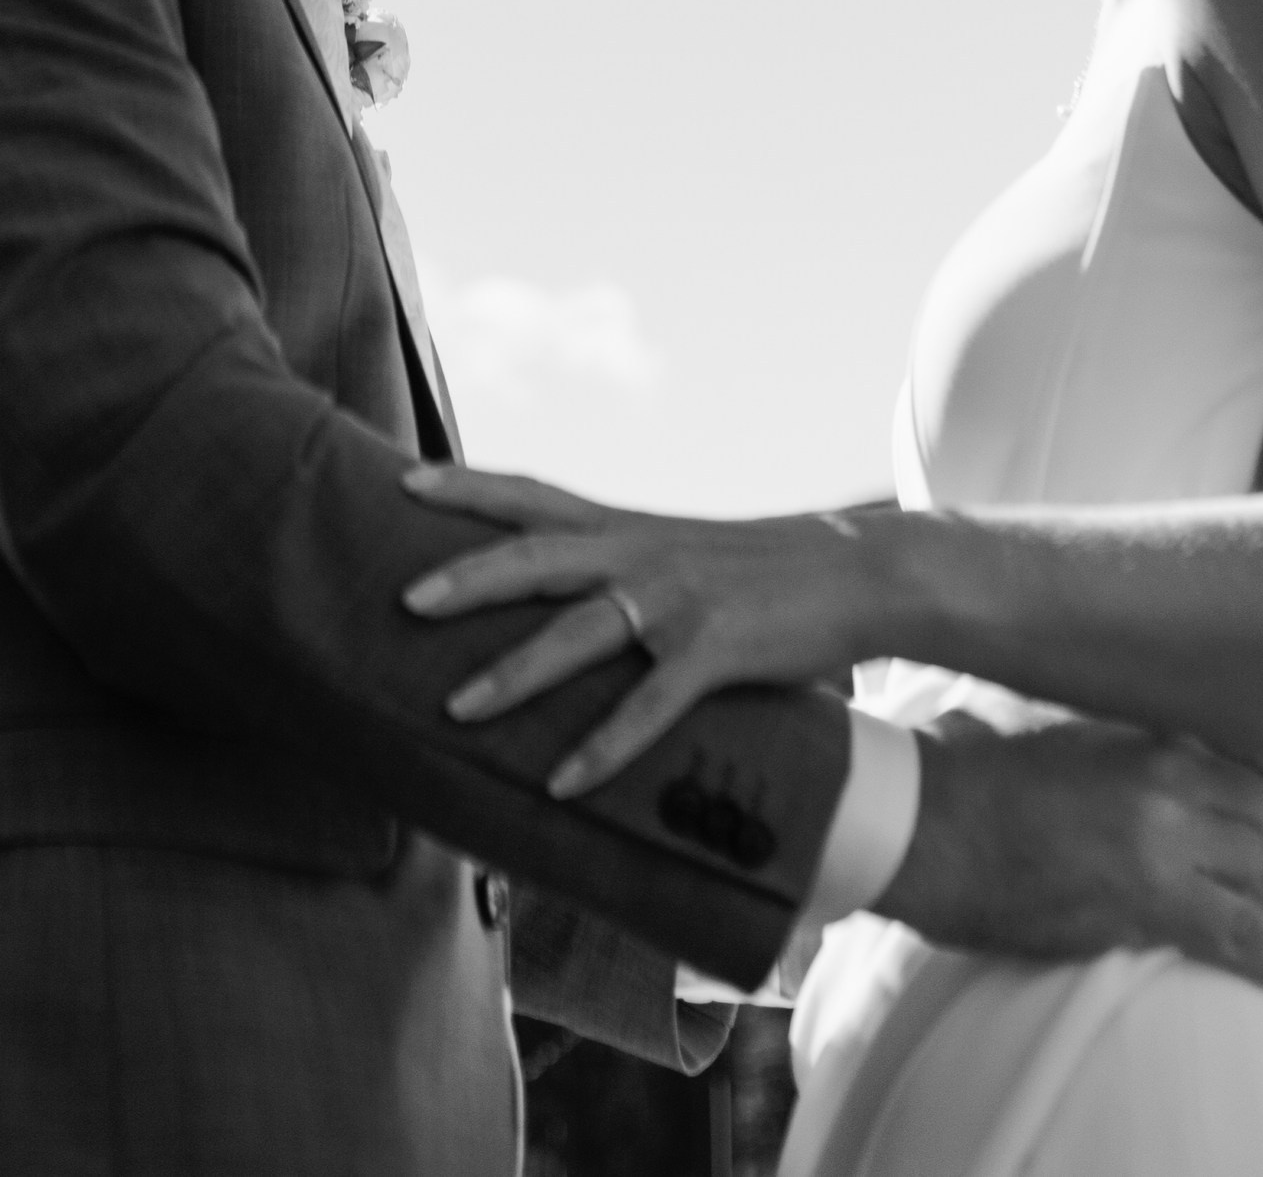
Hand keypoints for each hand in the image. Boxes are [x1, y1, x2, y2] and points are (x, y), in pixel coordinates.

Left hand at [401, 463, 871, 794]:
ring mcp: (678, 601)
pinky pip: (650, 705)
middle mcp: (641, 555)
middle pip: (536, 556)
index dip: (466, 485)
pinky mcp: (719, 650)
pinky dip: (603, 746)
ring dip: (514, 674)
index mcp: (625, 529)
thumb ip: (620, 573)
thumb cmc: (758, 573)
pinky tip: (563, 784)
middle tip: (404, 602)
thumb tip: (561, 609)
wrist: (858, 572)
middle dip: (467, 579)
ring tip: (455, 711)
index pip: (530, 494)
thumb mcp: (678, 555)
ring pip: (580, 633)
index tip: (403, 477)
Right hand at [877, 713, 1262, 1006]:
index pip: (1255, 765)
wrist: (925, 822)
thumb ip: (1117, 748)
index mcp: (1147, 738)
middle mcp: (1168, 780)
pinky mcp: (1148, 899)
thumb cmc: (974, 779)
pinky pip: (1242, 935)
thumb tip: (1153, 761)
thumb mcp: (1059, 740)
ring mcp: (1163, 839)